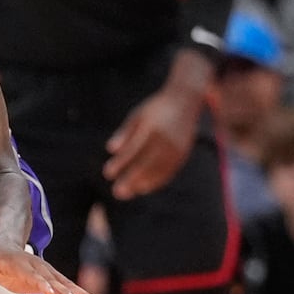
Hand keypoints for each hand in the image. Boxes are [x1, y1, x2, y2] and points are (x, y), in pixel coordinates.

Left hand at [0, 243, 104, 293]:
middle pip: (56, 280)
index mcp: (20, 264)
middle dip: (68, 293)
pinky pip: (69, 293)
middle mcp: (38, 268)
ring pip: (68, 287)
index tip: (52, 293)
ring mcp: (47, 274)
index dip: (41, 283)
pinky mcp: (51, 283)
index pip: (32, 274)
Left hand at [104, 86, 202, 200]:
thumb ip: (125, 133)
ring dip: (142, 184)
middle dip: (131, 179)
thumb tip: (111, 149)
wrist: (186, 100)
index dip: (120, 163)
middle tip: (117, 192)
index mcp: (153, 127)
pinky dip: (155, 182)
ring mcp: (177, 148)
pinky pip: (169, 172)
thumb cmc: (155, 109)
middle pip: (147, 164)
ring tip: (127, 193)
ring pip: (158, 171)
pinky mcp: (183, 154)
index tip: (107, 173)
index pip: (133, 149)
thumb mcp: (137, 115)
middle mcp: (167, 139)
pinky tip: (142, 188)